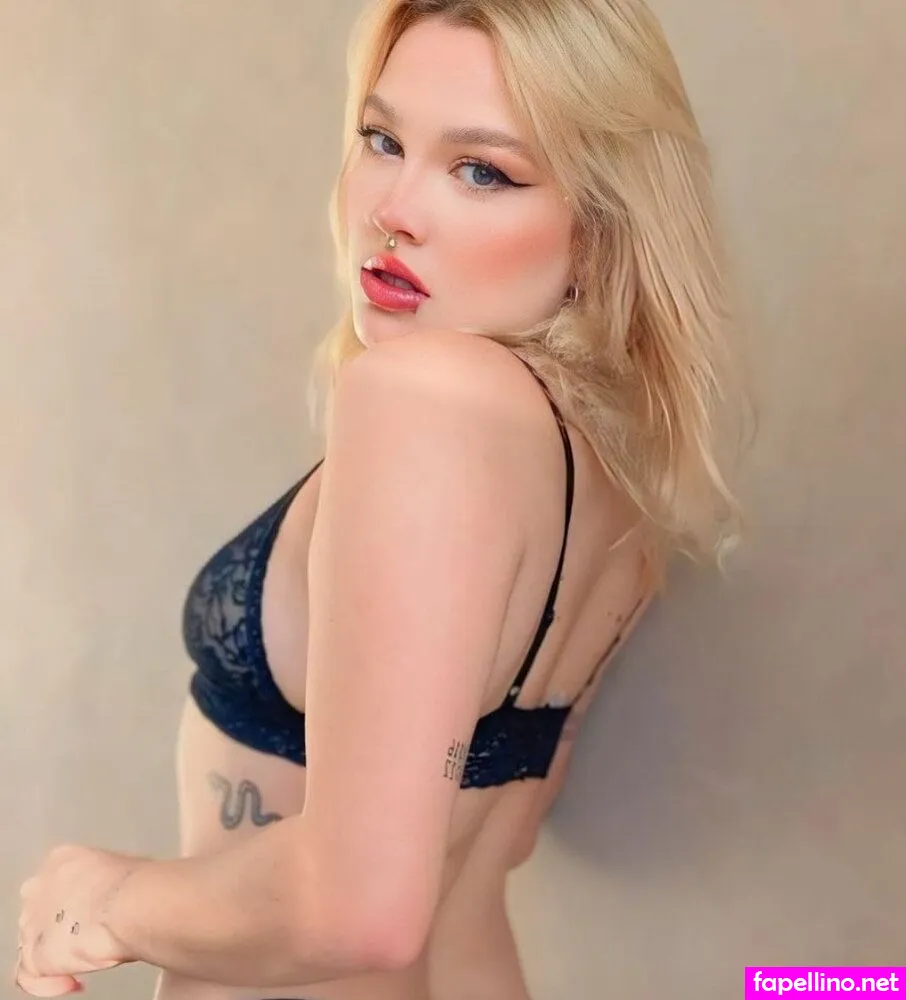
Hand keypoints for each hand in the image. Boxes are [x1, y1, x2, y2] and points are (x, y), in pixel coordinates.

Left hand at [15, 844, 143, 995]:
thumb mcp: (122, 867)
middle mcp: (40, 887)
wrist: (127, 905)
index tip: (92, 914)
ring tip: (85, 959)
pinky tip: (72, 981)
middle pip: (39, 912)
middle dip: (58, 927)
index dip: (74, 903)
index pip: (57, 884)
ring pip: (31, 943)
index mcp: (62, 860)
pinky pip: (28, 976)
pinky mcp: (32, 955)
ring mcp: (32, 922)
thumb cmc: (136, 884)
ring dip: (55, 954)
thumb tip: (120, 892)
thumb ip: (107, 880)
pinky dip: (47, 983)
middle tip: (84, 936)